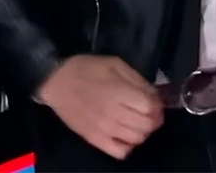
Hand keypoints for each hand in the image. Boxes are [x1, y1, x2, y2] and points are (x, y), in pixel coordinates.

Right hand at [35, 55, 163, 159]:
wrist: (57, 82)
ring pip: (137, 139)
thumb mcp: (115, 64)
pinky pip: (120, 152)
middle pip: (147, 125)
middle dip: (154, 118)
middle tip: (149, 110)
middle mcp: (114, 115)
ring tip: (137, 120)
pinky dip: (128, 146)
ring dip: (143, 130)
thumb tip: (153, 94)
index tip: (155, 99)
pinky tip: (125, 134)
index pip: (150, 107)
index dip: (158, 104)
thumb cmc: (87, 69)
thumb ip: (136, 79)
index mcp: (119, 93)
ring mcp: (104, 130)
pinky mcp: (95, 141)